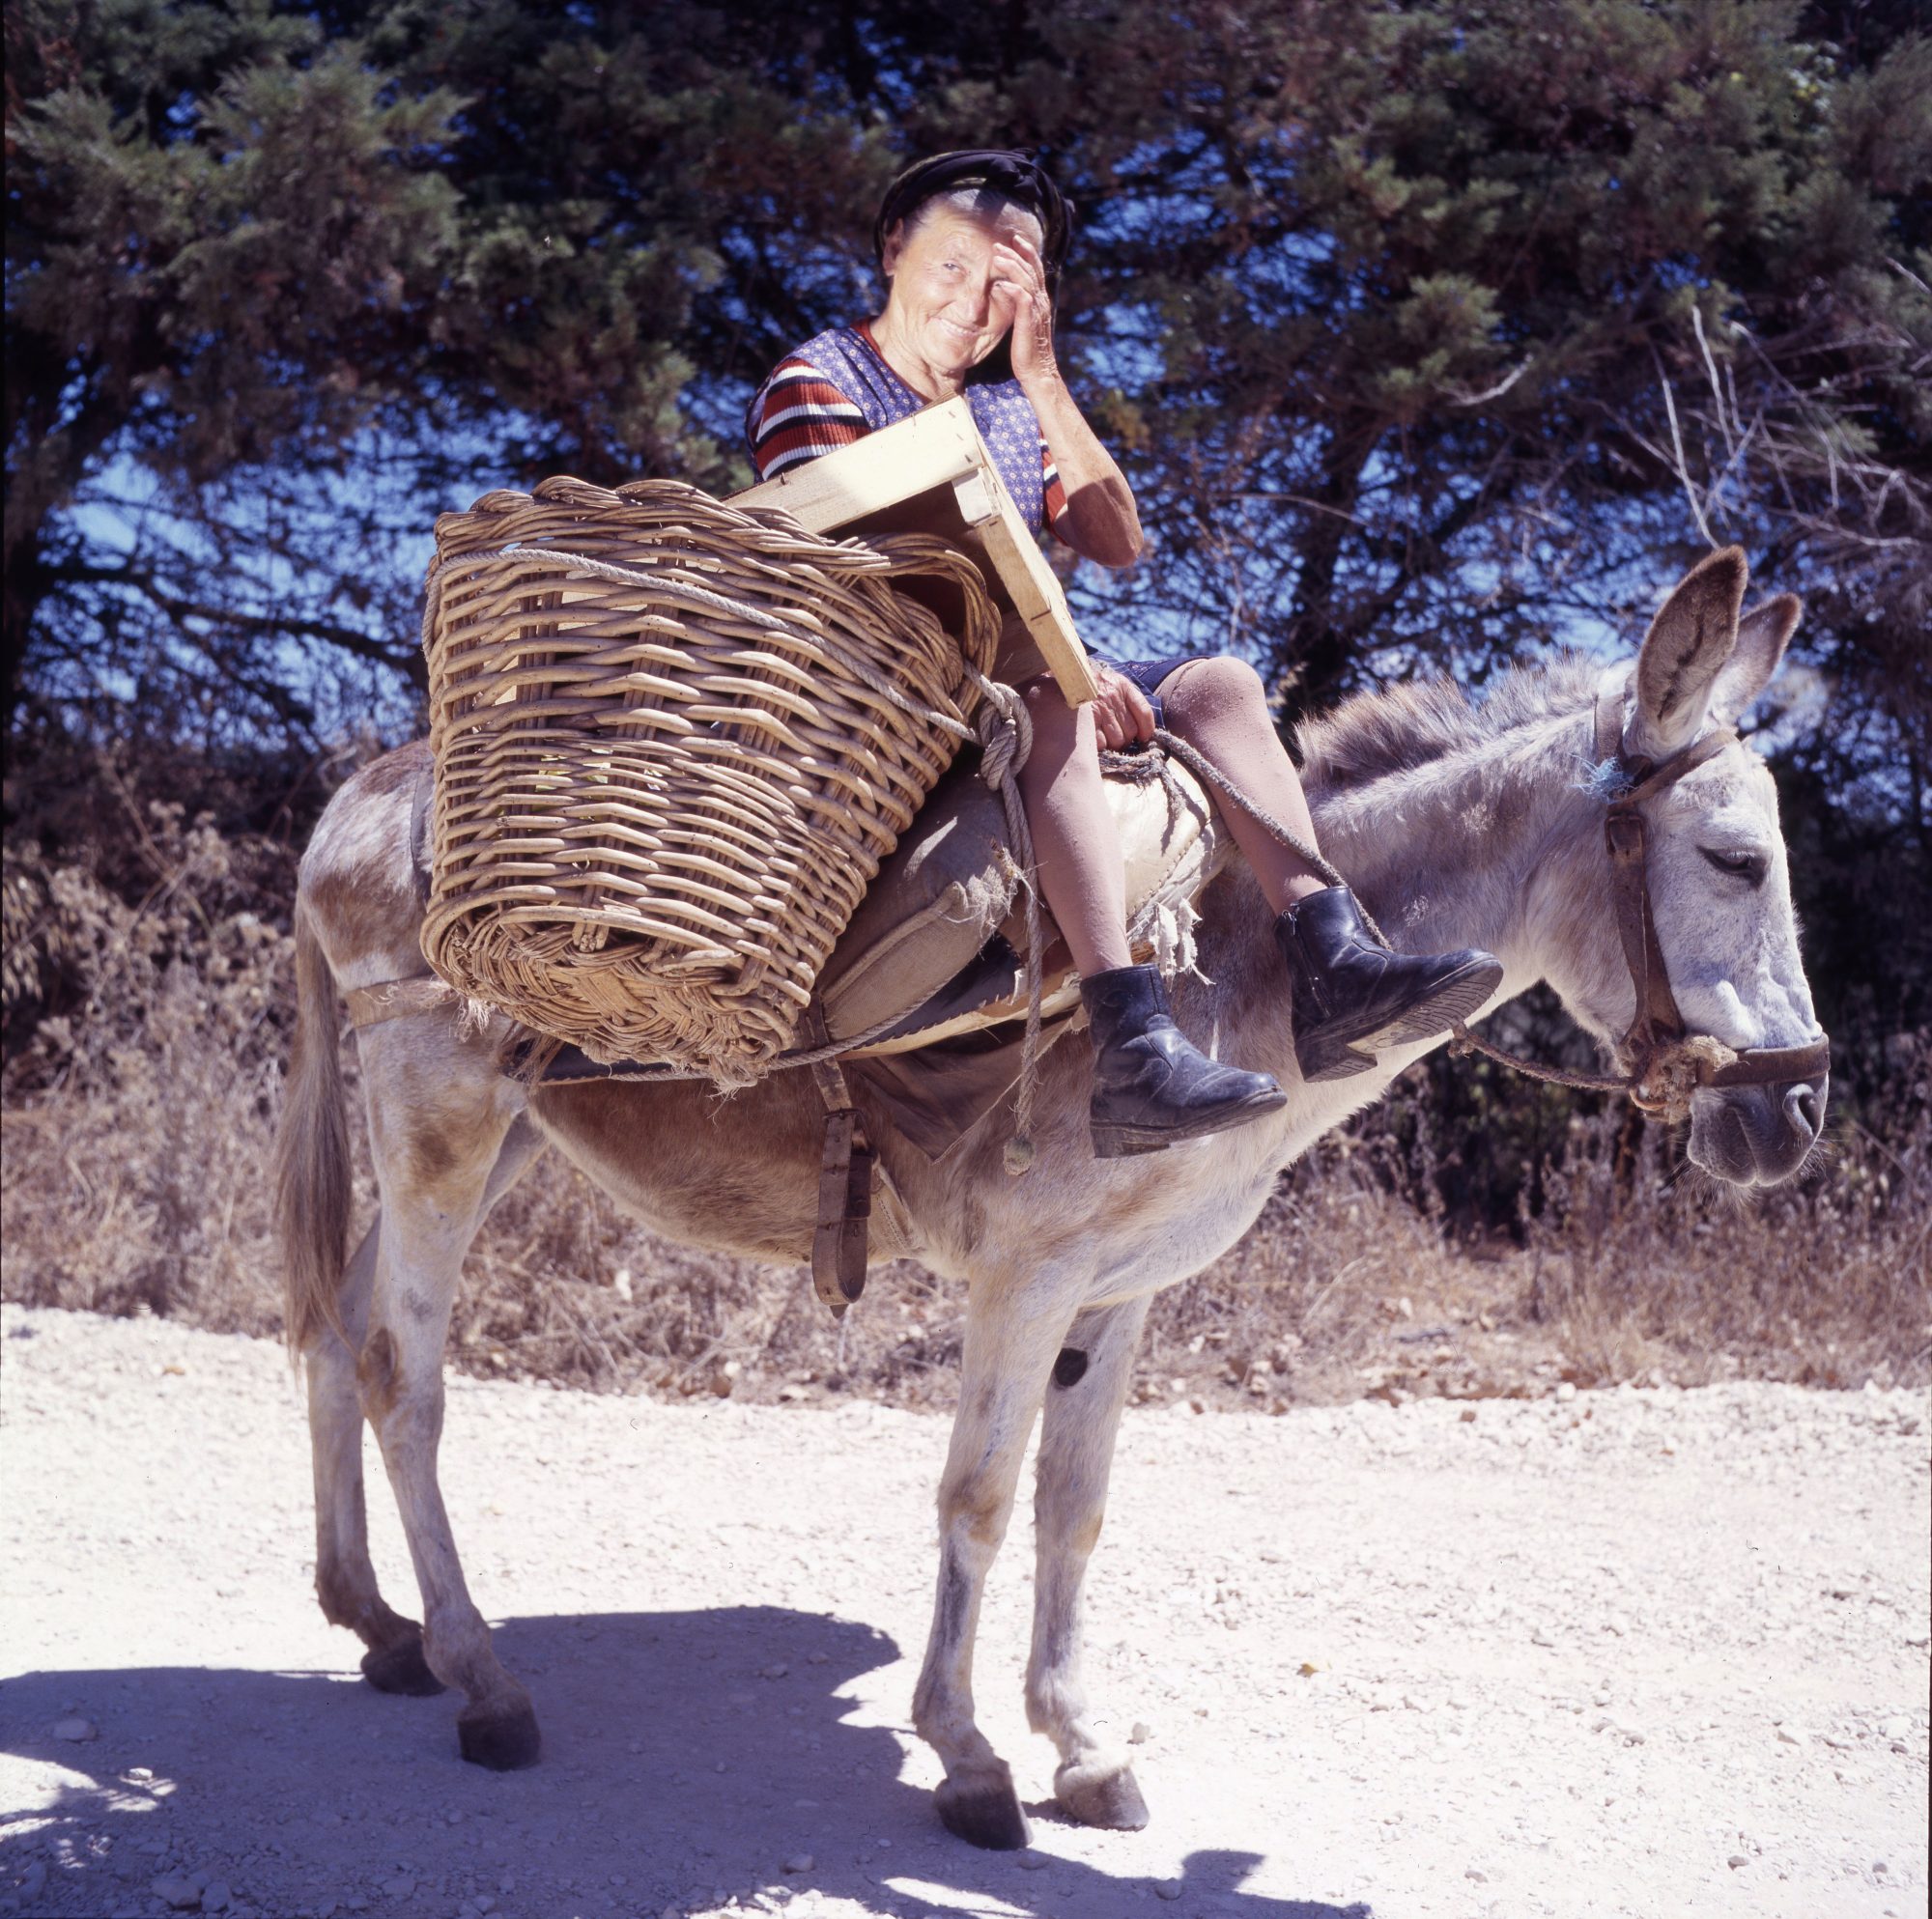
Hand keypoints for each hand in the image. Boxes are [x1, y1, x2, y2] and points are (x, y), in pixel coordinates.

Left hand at [990, 233, 1059, 389]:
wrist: (1038, 371)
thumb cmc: (1028, 350)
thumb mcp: (1024, 322)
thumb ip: (1019, 305)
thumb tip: (1006, 290)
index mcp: (1040, 300)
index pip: (1036, 269)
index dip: (1026, 252)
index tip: (1014, 240)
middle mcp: (1041, 301)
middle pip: (1032, 269)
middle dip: (1017, 253)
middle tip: (999, 243)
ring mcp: (1037, 310)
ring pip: (1026, 280)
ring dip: (1011, 266)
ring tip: (997, 257)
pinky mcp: (1029, 321)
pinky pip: (1023, 299)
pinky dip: (1012, 289)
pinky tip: (1000, 284)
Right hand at [1088, 662, 1155, 751]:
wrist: (1064, 678)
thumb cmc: (1091, 685)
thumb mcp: (1112, 682)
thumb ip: (1129, 698)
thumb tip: (1143, 730)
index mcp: (1122, 686)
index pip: (1144, 712)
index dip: (1146, 729)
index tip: (1143, 736)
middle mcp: (1112, 697)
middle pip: (1131, 731)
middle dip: (1126, 738)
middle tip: (1117, 735)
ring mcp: (1098, 709)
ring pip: (1117, 740)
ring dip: (1113, 743)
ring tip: (1105, 736)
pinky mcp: (1086, 721)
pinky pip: (1101, 743)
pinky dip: (1100, 745)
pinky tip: (1096, 737)